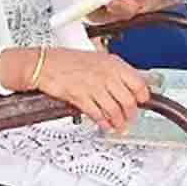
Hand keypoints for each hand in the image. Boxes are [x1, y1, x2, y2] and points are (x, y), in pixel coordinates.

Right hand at [32, 48, 150, 130]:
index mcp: (113, 64)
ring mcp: (93, 86)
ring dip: (119, 122)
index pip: (138, 83)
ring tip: (119, 126)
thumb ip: (114, 72)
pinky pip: (97, 115)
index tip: (142, 102)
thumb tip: (129, 85)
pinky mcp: (80, 97)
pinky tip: (105, 125)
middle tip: (131, 118)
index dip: (143, 96)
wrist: (43, 64)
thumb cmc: (67, 61)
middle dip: (131, 114)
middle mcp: (106, 75)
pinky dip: (104, 123)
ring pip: (114, 110)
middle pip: (128, 101)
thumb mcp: (97, 59)